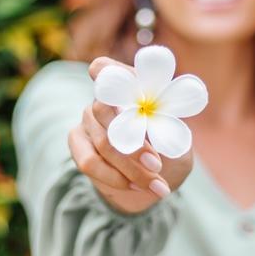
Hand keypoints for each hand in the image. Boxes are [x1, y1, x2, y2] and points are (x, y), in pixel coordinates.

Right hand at [67, 57, 194, 215]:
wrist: (155, 177)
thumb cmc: (169, 149)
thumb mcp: (176, 137)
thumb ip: (164, 127)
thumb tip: (151, 127)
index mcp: (130, 86)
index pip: (106, 70)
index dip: (106, 73)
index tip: (123, 88)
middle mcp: (104, 99)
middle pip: (103, 110)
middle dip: (132, 142)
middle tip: (156, 164)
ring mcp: (88, 120)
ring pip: (102, 143)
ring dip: (131, 168)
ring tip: (156, 184)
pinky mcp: (78, 144)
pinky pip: (89, 162)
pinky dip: (115, 178)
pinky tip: (135, 186)